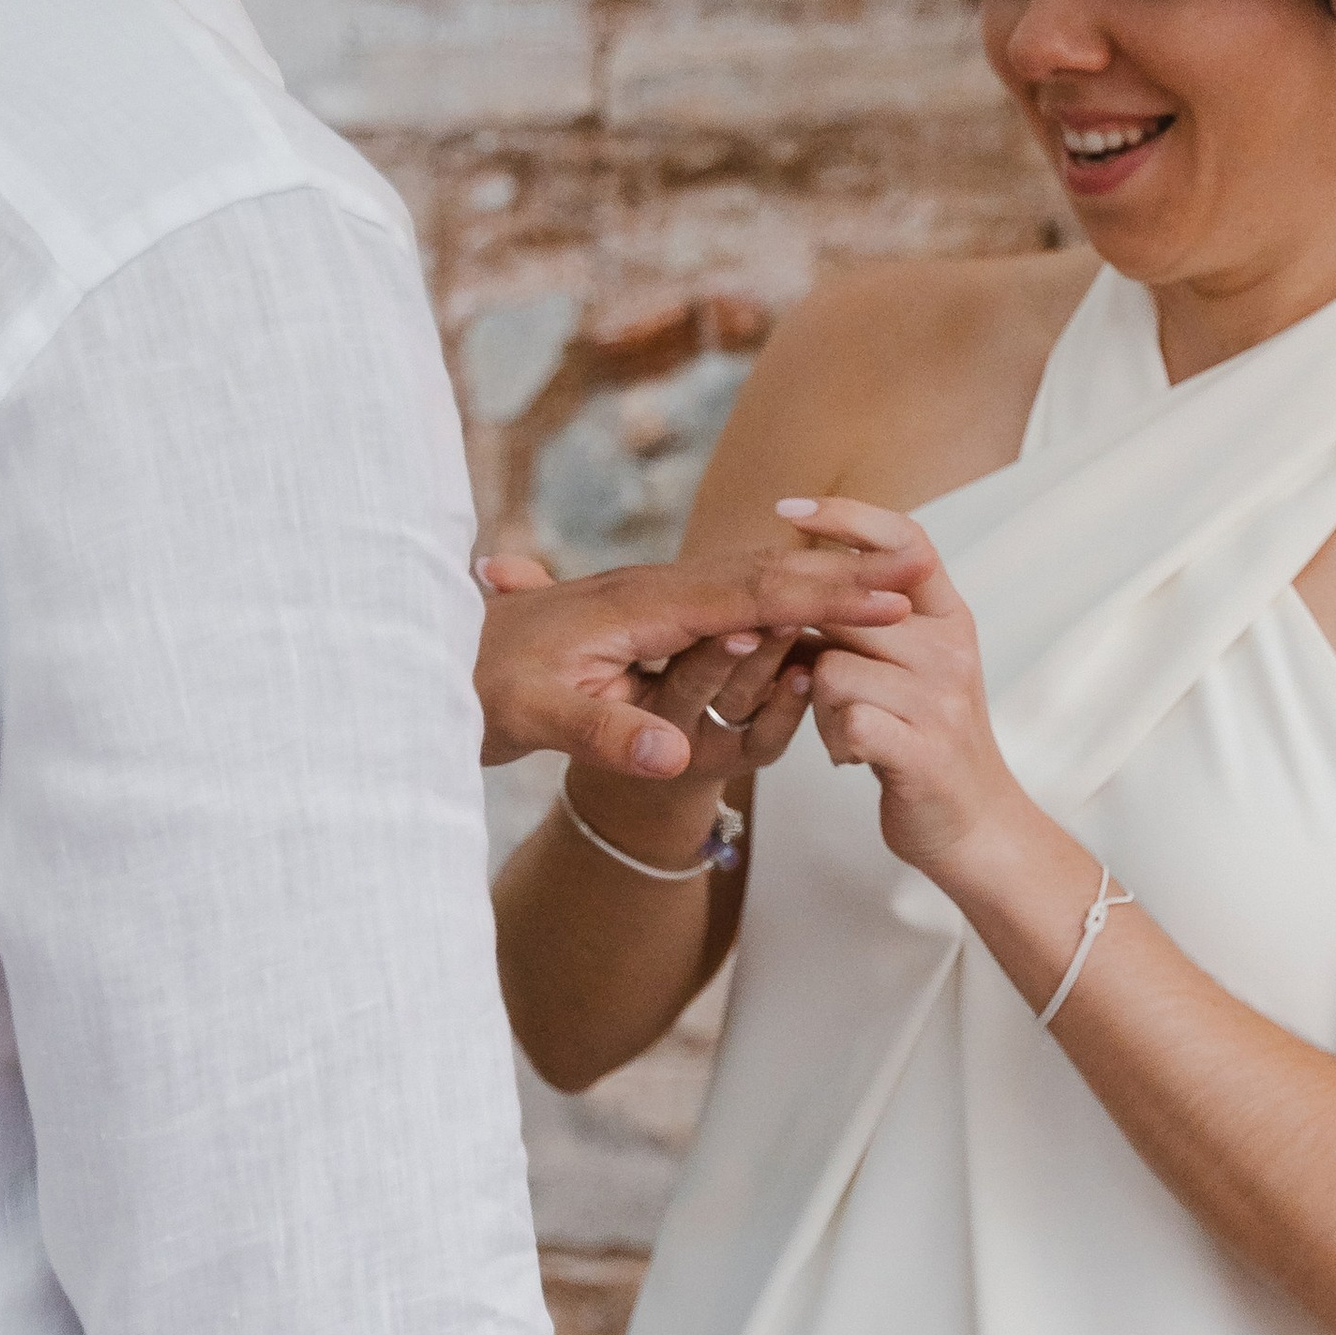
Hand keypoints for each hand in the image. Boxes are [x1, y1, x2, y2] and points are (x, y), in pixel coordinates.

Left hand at [474, 537, 925, 775]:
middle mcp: (651, 590)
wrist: (420, 656)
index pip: (752, 594)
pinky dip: (777, 597)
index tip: (890, 591)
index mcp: (640, 605)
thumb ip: (605, 735)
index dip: (824, 595)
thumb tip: (673, 759)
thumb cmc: (475, 688)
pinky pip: (725, 599)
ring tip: (885, 580)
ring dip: (816, 581)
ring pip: (748, 581)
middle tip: (915, 576)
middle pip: (764, 575)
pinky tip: (810, 607)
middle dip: (839, 575)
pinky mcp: (642, 616)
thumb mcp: (533, 720)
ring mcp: (647, 599)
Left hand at [781, 497, 1029, 881]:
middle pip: (846, 609)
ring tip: (847, 728)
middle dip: (809, 643)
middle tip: (815, 682)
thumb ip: (870, 620)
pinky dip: (833, 740)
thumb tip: (800, 570)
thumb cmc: (925, 740)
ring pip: (833, 668)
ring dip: (820, 705)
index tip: (788, 509)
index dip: (846, 517)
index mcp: (951, 618)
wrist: (976, 826)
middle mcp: (952, 649)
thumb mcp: (914, 666)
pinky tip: (853, 755)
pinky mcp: (923, 750)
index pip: (904, 541)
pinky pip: (843, 721)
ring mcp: (941, 700)